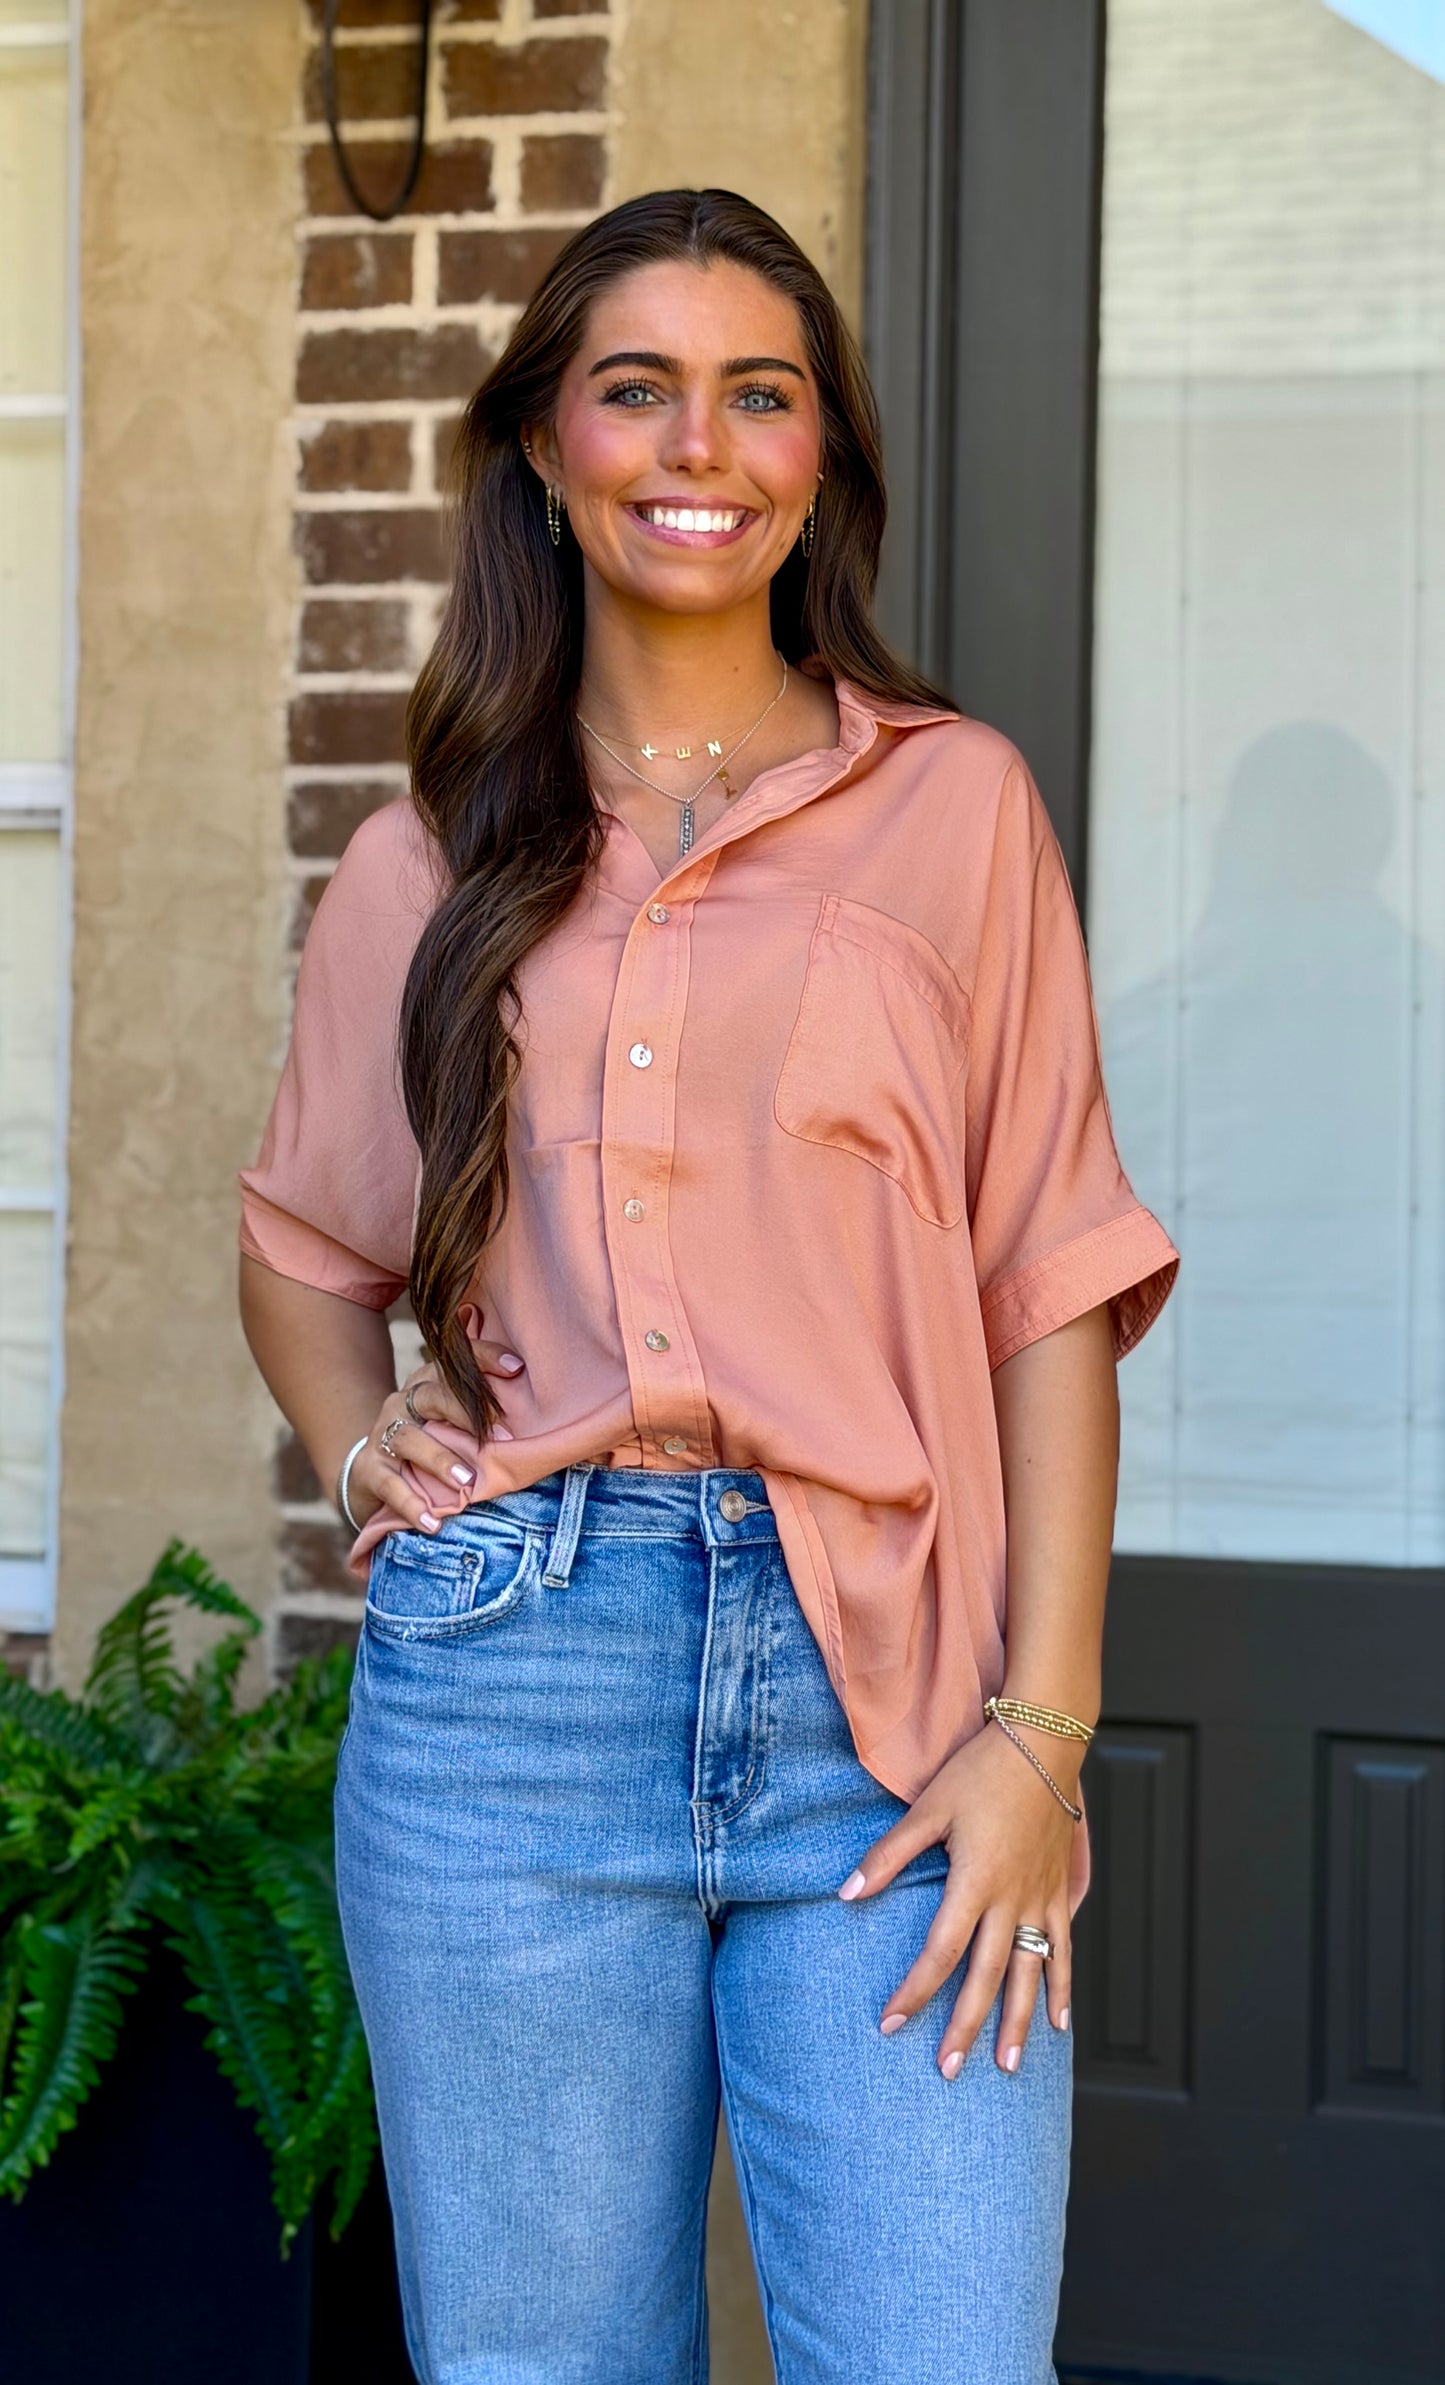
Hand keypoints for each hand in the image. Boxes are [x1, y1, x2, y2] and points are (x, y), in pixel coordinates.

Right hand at [346, 1342, 524, 1533]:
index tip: (517, 1369)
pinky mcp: (369, 1469)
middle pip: (432, 1395)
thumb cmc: (427, 1446)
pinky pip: (389, 1484)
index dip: (485, 1359)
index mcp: (428, 1384)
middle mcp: (404, 1402)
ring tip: (466, 1483)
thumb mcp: (450, 1425)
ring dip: (440, 1460)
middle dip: (465, 1413)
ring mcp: (382, 1434)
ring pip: (409, 1439)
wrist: (370, 1475)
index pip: (455, 1363)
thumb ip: (480, 1416)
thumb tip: (533, 1423)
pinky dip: (411, 1504)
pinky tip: (433, 1523)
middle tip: (499, 1438)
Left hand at [838, 1721, 1076, 2075]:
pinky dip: (1061, 1986)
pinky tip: (1060, 2021)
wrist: (1044, 1741)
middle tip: (948, 2070)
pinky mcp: (1059, 1890)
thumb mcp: (928, 1807)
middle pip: (987, 1976)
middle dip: (966, 2026)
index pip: (940, 1952)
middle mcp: (1012, 1898)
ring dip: (1018, 2022)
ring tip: (1005, 2066)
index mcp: (975, 1882)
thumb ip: (889, 1855)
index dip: (915, 1992)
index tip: (892, 2025)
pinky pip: (1063, 1948)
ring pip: (1031, 1974)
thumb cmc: (981, 1770)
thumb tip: (846, 1893)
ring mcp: (1040, 1898)